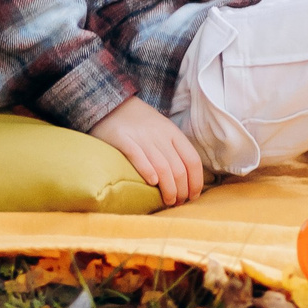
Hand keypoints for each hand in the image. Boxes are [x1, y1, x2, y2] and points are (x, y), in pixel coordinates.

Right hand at [90, 96, 204, 205]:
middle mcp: (159, 135)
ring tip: (168, 202)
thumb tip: (189, 178)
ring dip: (168, 189)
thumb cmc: (140, 124)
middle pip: (178, 168)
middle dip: (182, 190)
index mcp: (172, 132)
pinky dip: (147, 170)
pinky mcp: (122, 139)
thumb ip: (174, 149)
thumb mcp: (162, 130)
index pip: (192, 160)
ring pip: (162, 167)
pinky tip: (152, 183)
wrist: (111, 104)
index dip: (196, 181)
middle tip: (178, 203)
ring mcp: (141, 137)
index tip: (193, 196)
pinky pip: (138, 156)